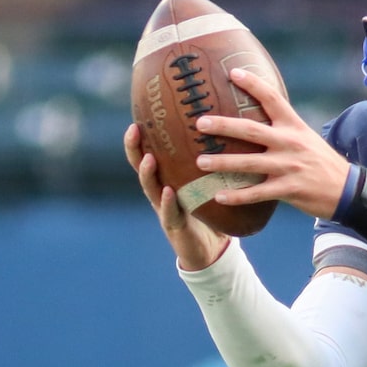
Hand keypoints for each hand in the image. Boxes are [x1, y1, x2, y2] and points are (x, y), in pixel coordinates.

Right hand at [125, 121, 230, 271]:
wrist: (211, 250)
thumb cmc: (211, 212)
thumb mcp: (209, 183)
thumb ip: (214, 160)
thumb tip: (232, 126)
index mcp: (167, 179)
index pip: (149, 153)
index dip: (141, 137)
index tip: (138, 115)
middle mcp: (160, 193)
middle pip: (141, 168)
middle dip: (135, 149)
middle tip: (134, 129)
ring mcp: (165, 210)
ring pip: (150, 190)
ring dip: (148, 174)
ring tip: (149, 158)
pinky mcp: (175, 228)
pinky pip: (170, 213)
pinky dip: (168, 203)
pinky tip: (168, 192)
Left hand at [187, 67, 353, 220]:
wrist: (346, 189)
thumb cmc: (320, 161)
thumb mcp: (305, 136)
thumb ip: (282, 127)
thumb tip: (257, 117)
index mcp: (293, 125)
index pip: (272, 98)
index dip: (253, 84)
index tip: (232, 72)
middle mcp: (289, 142)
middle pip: (251, 130)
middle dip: (224, 126)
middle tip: (200, 123)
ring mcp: (288, 166)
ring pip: (249, 163)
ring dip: (222, 162)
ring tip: (201, 161)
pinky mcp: (288, 189)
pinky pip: (256, 193)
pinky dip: (237, 196)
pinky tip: (219, 196)